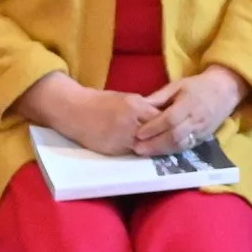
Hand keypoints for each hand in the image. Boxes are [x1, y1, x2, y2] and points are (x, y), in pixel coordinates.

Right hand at [22, 73, 159, 157]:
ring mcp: (121, 139)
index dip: (169, 123)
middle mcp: (130, 123)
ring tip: (159, 146)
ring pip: (145, 147)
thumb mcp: (126, 98)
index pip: (161, 118)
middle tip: (172, 140)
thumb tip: (161, 115)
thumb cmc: (101, 102)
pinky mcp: (113, 150)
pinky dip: (138, 151)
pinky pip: (132, 152)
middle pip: (155, 134)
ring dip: (152, 147)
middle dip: (164, 137)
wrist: (75, 111)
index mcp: (135, 106)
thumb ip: (144, 107)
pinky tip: (143, 150)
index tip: (175, 125)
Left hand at [135, 66, 245, 156]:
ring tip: (145, 153)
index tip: (138, 133)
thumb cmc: (198, 86)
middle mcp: (196, 119)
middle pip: (174, 135)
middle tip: (137, 148)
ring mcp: (201, 131)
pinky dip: (171, 151)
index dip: (154, 127)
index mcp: (189, 103)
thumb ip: (160, 96)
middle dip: (154, 144)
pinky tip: (159, 153)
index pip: (170, 119)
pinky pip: (186, 147)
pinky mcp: (203, 138)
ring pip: (180, 145)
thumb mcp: (178, 85)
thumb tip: (141, 105)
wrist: (225, 90)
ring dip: (161, 151)